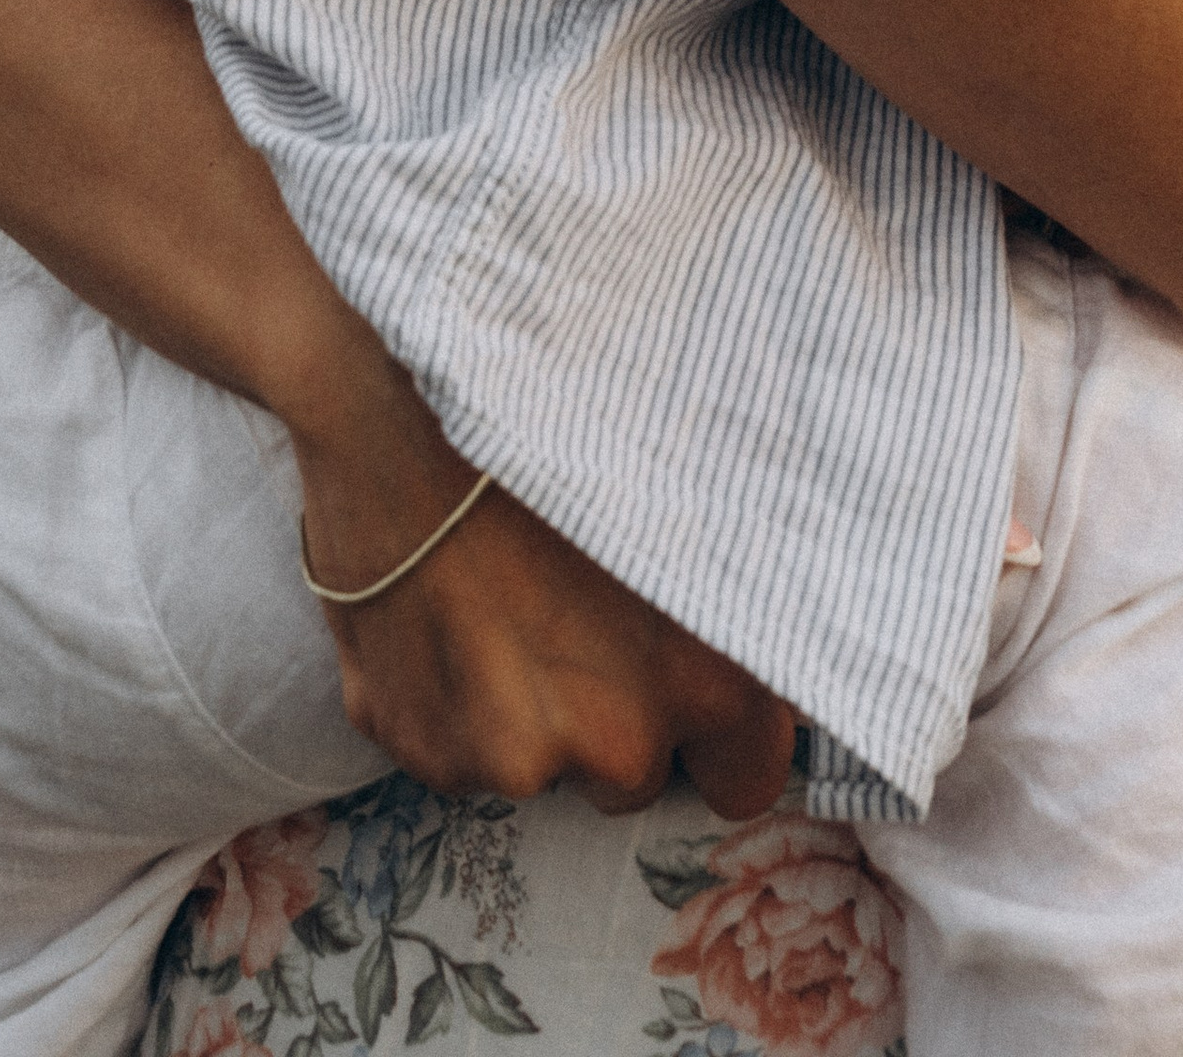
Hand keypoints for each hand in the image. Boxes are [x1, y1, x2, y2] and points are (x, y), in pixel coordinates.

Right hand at [291, 369, 794, 819]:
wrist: (416, 403)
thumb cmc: (568, 429)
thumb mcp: (702, 498)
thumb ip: (735, 603)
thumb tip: (766, 659)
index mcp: (713, 680)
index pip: (747, 779)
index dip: (716, 738)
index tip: (688, 695)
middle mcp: (623, 740)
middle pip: (632, 774)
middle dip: (613, 718)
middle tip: (578, 613)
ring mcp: (518, 756)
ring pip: (538, 760)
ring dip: (527, 709)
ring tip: (503, 595)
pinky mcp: (431, 752)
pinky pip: (457, 750)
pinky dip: (454, 703)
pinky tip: (447, 610)